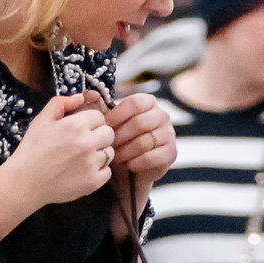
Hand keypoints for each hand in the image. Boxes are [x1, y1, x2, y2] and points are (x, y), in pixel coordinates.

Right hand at [0, 92, 113, 235]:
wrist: (26, 182)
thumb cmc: (32, 149)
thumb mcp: (41, 120)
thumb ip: (61, 103)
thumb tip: (80, 97)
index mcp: (76, 125)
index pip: (99, 117)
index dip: (90, 122)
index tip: (81, 128)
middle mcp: (87, 143)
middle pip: (109, 133)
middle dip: (99, 135)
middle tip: (85, 142)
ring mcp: (92, 163)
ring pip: (110, 152)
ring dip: (100, 153)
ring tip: (83, 157)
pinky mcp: (94, 182)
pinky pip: (108, 171)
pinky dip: (99, 171)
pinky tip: (84, 170)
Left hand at [102, 91, 177, 220]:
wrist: (130, 168)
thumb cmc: (118, 141)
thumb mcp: (108, 124)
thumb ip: (100, 108)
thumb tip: (91, 94)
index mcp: (149, 102)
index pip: (135, 103)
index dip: (118, 115)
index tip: (104, 126)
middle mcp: (162, 115)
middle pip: (140, 123)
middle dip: (120, 136)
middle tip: (108, 146)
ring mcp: (169, 134)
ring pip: (145, 141)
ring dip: (126, 151)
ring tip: (115, 157)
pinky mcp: (172, 152)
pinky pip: (153, 157)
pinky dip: (137, 162)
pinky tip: (128, 165)